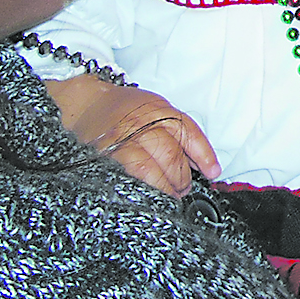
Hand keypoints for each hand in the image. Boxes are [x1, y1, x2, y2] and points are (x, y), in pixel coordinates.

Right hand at [45, 73, 219, 196]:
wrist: (86, 103)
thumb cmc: (126, 109)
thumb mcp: (158, 109)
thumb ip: (180, 132)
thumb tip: (204, 163)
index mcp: (158, 111)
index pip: (188, 133)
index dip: (204, 155)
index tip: (213, 172)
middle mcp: (139, 125)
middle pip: (169, 154)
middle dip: (181, 177)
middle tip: (184, 189)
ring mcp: (119, 142)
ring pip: (147, 168)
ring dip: (163, 186)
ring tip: (169, 194)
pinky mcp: (102, 158)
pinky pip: (124, 178)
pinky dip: (139, 189)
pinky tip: (146, 195)